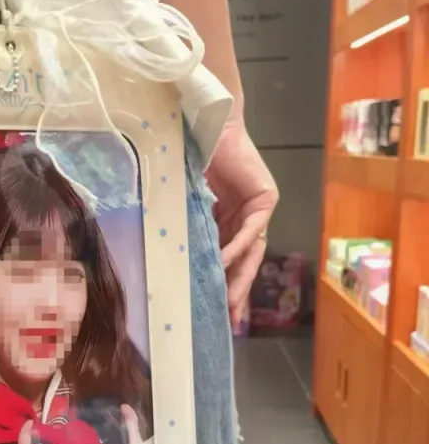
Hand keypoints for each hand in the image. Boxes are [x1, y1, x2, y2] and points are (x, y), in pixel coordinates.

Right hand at [205, 120, 278, 325]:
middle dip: (236, 290)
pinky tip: (223, 264)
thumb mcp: (190, 205)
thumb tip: (178, 263)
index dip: (224, 284)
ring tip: (228, 301)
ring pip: (251, 251)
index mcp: (229, 220)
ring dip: (239, 277)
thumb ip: (193, 230)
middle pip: (245, 261)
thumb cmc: (194, 159)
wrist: (208, 126)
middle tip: (228, 318)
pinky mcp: (266, 197)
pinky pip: (250, 230)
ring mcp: (259, 208)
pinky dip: (236, 247)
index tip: (217, 311)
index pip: (230, 258)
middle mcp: (247, 217)